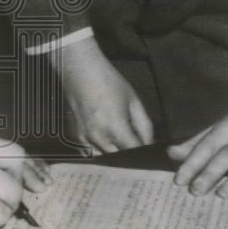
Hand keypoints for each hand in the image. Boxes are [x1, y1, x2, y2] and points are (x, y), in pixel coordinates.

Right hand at [53, 37, 153, 153]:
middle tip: (138, 147)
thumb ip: (144, 125)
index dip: (145, 154)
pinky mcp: (77, 136)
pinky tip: (108, 140)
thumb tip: (150, 143)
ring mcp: (85, 138)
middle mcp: (99, 137)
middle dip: (131, 155)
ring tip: (123, 144)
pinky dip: (102, 150)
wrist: (80, 70)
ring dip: (116, 154)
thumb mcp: (133, 100)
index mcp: (116, 127)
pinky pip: (93, 151)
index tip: (151, 152)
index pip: (135, 152)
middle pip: (121, 159)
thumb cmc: (109, 81)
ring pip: (106, 157)